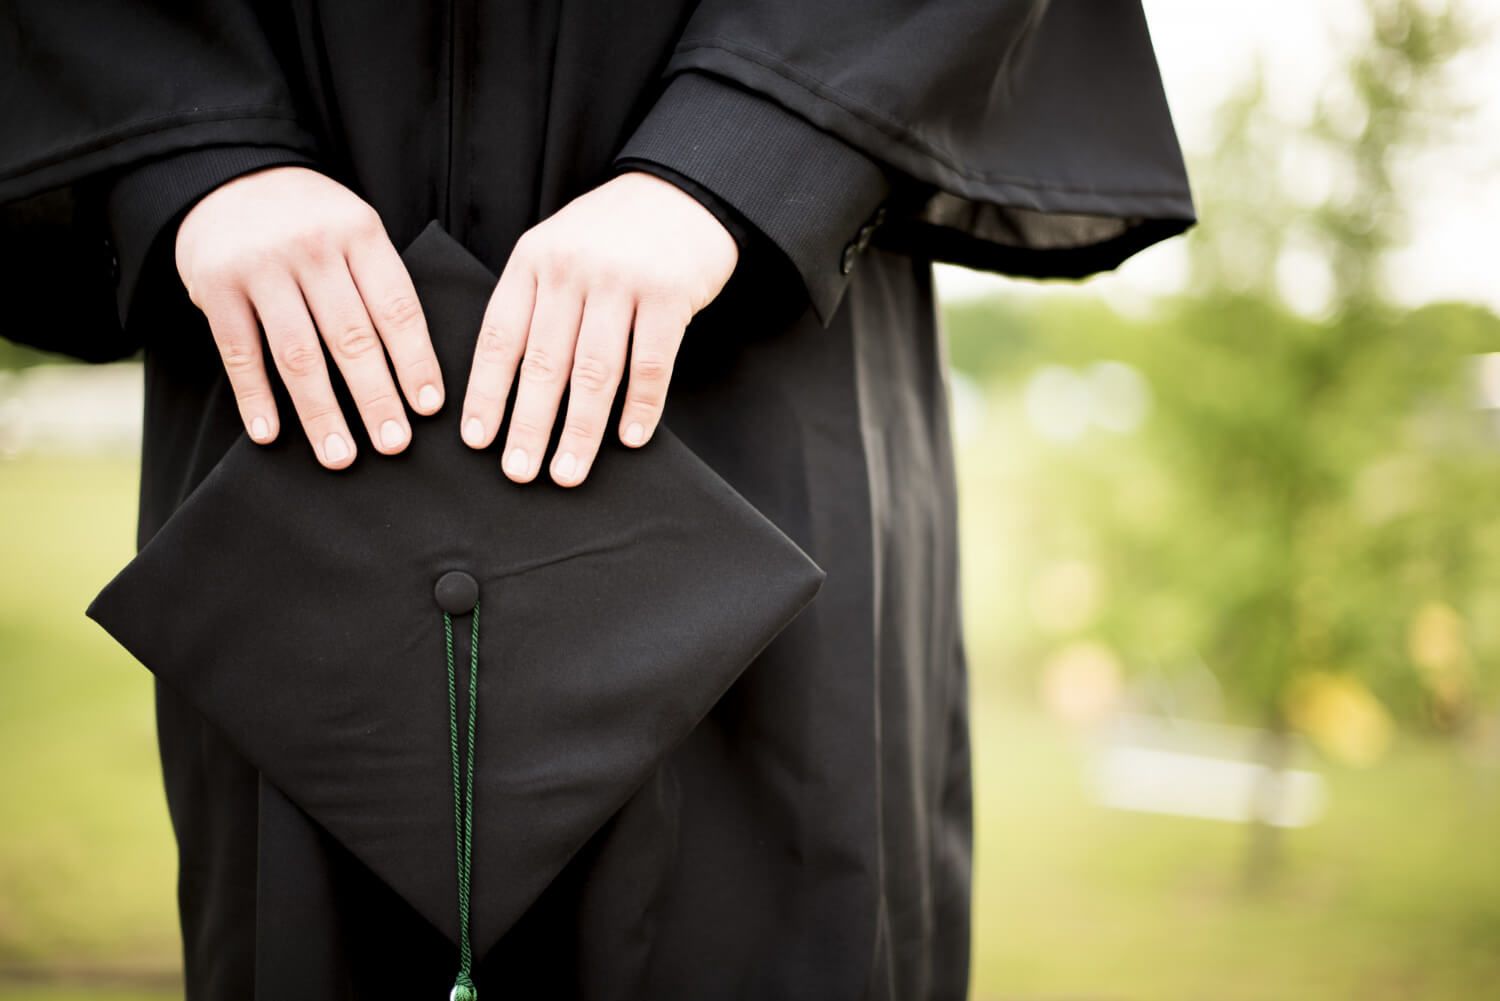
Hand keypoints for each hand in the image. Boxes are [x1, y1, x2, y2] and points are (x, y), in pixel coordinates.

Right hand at [174, 165, 442, 468]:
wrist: (229, 172)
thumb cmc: (310, 219)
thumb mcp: (353, 229)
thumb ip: (378, 283)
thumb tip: (416, 368)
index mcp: (359, 233)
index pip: (396, 308)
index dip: (415, 361)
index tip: (429, 408)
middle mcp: (312, 247)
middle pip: (351, 336)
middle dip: (376, 397)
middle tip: (394, 444)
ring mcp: (260, 266)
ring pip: (297, 352)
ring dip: (321, 411)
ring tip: (340, 455)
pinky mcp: (215, 285)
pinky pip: (239, 351)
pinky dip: (255, 397)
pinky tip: (270, 434)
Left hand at [459, 170, 738, 485]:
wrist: (682, 192)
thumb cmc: (613, 234)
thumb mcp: (559, 251)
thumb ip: (535, 303)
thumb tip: (510, 388)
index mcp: (533, 261)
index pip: (500, 338)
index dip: (486, 393)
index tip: (478, 440)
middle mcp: (572, 270)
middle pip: (544, 362)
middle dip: (529, 425)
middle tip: (519, 472)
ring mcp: (622, 281)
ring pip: (595, 371)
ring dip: (580, 429)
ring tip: (568, 471)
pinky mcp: (669, 294)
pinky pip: (651, 363)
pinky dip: (641, 406)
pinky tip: (631, 438)